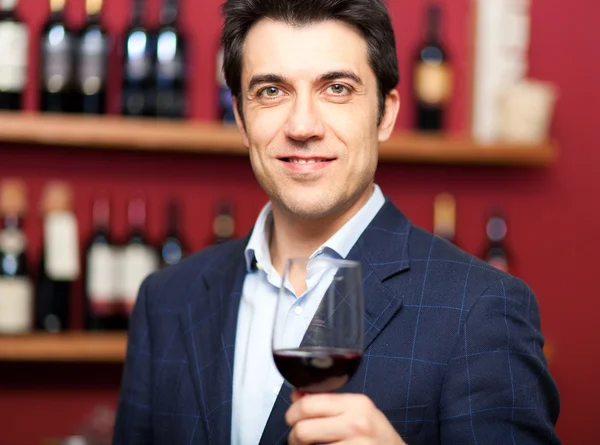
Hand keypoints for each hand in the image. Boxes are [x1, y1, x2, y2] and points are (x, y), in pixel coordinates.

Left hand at [285, 390, 406, 444]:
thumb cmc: (378, 437)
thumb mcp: (359, 413)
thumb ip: (329, 402)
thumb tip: (297, 396)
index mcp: (356, 404)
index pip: (308, 404)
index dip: (292, 412)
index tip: (291, 419)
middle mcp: (357, 423)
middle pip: (303, 429)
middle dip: (294, 436)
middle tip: (297, 439)